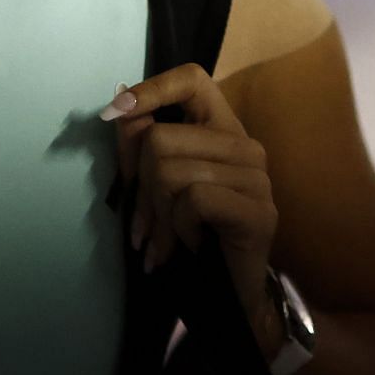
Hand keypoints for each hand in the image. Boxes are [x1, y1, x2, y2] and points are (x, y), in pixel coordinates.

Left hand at [104, 63, 278, 329]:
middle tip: (146, 228)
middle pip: (159, 139)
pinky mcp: (258, 211)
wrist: (230, 295)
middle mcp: (244, 145)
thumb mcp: (160, 187)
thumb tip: (117, 109)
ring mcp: (256, 177)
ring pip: (171, 171)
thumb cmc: (193, 235)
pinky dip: (179, 229)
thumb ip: (141, 146)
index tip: (116, 113)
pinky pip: (193, 201)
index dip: (151, 90)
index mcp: (222, 129)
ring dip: (157, 217)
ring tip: (164, 242)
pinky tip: (192, 245)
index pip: (192, 79)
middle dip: (141, 189)